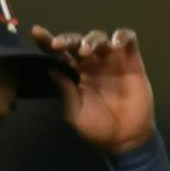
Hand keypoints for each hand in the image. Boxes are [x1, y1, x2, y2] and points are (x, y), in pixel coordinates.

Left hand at [30, 25, 154, 154]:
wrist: (125, 138)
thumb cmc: (97, 128)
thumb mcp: (74, 113)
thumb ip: (65, 90)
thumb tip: (50, 68)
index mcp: (72, 75)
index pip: (57, 55)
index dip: (47, 42)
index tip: (37, 32)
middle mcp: (90, 65)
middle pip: (77, 42)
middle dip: (68, 39)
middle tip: (62, 45)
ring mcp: (111, 61)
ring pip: (99, 37)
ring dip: (92, 39)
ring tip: (88, 51)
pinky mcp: (132, 61)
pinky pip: (128, 40)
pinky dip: (122, 36)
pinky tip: (115, 44)